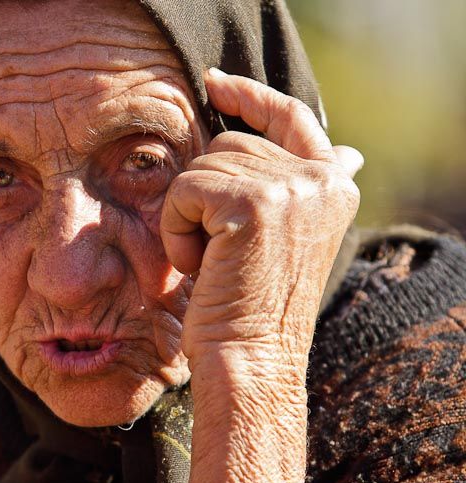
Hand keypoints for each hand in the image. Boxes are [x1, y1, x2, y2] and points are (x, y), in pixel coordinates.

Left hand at [160, 70, 360, 482]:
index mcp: (333, 185)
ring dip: (189, 215)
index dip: (251, 97)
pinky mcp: (255, 202)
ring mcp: (293, 187)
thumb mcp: (286, 238)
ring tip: (211, 262)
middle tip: (218, 252)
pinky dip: (176, 227)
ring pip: (204, 164)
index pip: (291, 116)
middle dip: (204, 194)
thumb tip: (343, 150)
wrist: (250, 362)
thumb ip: (302, 188)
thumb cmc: (251, 307)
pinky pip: (185, 189)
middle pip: (229, 143)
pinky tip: (198, 265)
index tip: (216, 84)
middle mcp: (324, 178)